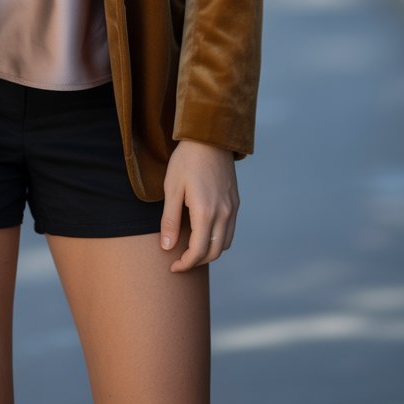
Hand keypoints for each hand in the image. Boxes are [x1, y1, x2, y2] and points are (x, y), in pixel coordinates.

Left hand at [160, 139, 238, 271]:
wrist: (210, 136)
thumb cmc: (186, 160)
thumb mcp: (172, 188)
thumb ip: (170, 220)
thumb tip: (167, 247)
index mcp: (205, 212)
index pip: (198, 251)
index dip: (185, 264)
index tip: (173, 267)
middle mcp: (224, 214)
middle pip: (215, 252)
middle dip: (197, 262)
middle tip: (180, 261)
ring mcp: (232, 208)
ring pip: (226, 243)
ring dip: (210, 252)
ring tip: (192, 249)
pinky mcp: (235, 202)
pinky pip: (230, 230)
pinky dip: (219, 239)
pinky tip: (205, 233)